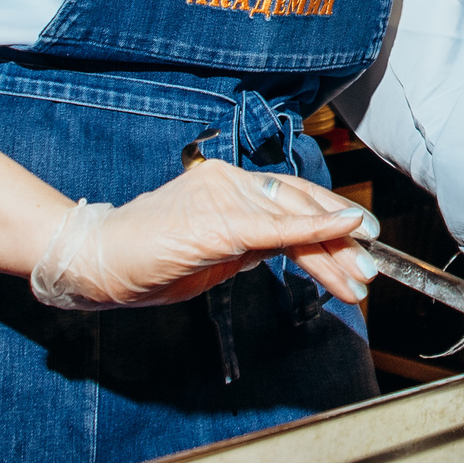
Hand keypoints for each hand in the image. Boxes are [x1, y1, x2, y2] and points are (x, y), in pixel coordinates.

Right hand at [32, 160, 377, 310]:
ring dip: (332, 254)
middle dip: (341, 243)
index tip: (362, 246)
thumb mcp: (209, 258)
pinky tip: (342, 232)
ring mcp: (221, 196)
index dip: (330, 223)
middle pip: (300, 207)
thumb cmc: (144, 262)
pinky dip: (314, 228)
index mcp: (227, 186)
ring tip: (358, 280)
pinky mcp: (215, 221)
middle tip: (371, 271)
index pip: (291, 201)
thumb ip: (247, 249)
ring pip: (293, 221)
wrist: (92, 260)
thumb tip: (285, 250)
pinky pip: (274, 226)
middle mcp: (229, 181)